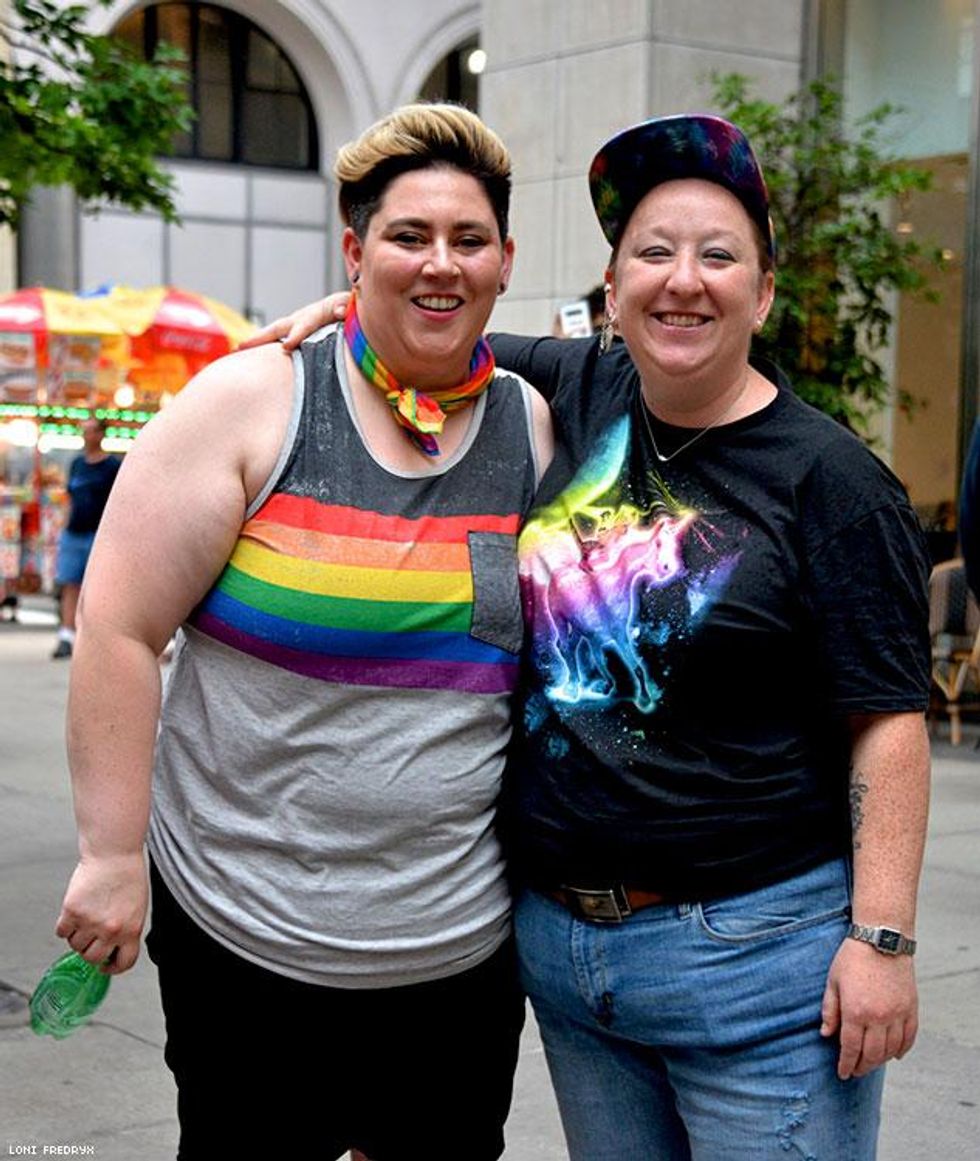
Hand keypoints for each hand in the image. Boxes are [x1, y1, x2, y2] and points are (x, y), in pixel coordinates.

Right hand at [55, 853, 148, 974]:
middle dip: (90, 951)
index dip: (112, 968)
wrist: (114, 853)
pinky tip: (73, 913)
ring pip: (75, 946)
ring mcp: (90, 922)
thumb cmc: (128, 875)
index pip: (123, 963)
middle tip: (90, 939)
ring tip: (84, 918)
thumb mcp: (137, 908)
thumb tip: (113, 948)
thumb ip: (126, 929)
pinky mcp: (72, 912)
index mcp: (131, 930)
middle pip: (92, 958)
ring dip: (77, 937)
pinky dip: (64, 926)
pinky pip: (61, 932)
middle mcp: (111, 930)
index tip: (105, 966)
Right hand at [239, 292, 351, 350]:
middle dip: (262, 337)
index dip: (297, 334)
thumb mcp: (353, 305)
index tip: (287, 346)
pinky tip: (247, 356)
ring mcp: (297, 326)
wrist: (351, 308)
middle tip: (243, 347)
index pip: (306, 323)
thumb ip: (346, 306)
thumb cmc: (354, 309)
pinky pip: (278, 341)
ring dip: (257, 341)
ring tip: (238, 350)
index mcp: (319, 312)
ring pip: (275, 333)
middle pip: (280, 327)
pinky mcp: (297, 335)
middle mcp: (303, 317)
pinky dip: (263, 347)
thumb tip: (341, 310)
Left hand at [820, 937, 917, 1078]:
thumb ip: (829, 1010)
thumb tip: (826, 1034)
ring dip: (881, 1061)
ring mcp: (898, 1014)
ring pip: (891, 1050)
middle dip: (862, 1067)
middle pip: (872, 1054)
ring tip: (871, 1063)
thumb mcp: (833, 981)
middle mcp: (879, 1017)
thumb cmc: (852, 958)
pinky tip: (895, 1055)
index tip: (843, 1073)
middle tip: (855, 1071)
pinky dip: (902, 1050)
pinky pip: (909, 1037)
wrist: (882, 939)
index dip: (846, 1064)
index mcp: (855, 1011)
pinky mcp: (911, 1008)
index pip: (850, 1048)